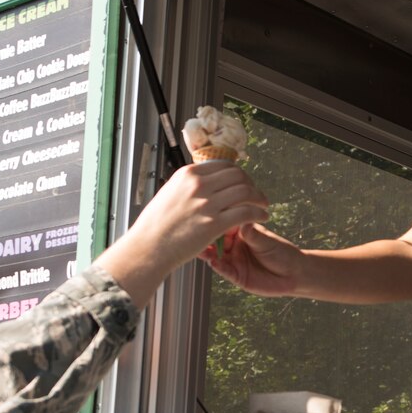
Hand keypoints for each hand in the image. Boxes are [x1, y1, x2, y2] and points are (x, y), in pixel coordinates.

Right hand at [96, 162, 268, 307]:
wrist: (148, 247)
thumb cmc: (155, 226)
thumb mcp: (169, 194)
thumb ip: (187, 187)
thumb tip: (201, 184)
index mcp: (188, 174)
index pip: (224, 165)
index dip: (239, 174)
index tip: (245, 183)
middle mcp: (198, 185)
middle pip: (238, 176)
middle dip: (252, 185)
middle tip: (258, 195)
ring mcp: (206, 204)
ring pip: (245, 192)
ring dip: (260, 198)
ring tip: (264, 206)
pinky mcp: (213, 224)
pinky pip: (245, 213)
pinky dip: (259, 213)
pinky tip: (263, 218)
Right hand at [203, 223, 306, 296]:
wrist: (294, 274)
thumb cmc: (282, 252)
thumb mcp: (266, 241)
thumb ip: (252, 233)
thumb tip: (242, 218)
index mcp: (240, 232)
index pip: (224, 224)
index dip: (215, 220)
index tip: (204, 215)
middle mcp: (234, 245)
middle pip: (215, 240)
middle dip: (205, 237)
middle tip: (195, 233)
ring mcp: (233, 261)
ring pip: (215, 255)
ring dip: (207, 252)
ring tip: (200, 248)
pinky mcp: (236, 276)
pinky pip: (223, 270)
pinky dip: (217, 266)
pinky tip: (212, 261)